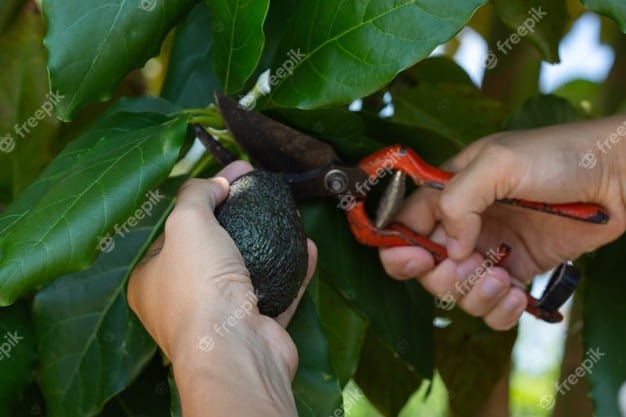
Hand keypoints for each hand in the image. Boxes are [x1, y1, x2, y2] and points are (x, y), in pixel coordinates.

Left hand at [127, 161, 316, 416]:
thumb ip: (196, 195)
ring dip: (268, 241)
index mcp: (152, 279)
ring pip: (246, 269)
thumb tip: (214, 184)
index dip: (205, 196)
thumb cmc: (198, 284)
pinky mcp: (256, 326)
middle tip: (259, 186)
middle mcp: (182, 301)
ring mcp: (221, 317)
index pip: (176, 230)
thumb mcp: (186, 223)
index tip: (234, 174)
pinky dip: (291, 268)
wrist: (235, 347)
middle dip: (238, 215)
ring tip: (286, 212)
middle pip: (213, 246)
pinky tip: (307, 247)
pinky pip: (276, 290)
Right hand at [380, 116, 625, 328]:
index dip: (399, 248)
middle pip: (425, 268)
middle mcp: (463, 224)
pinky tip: (519, 295)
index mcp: (448, 191)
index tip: (419, 258)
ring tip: (504, 280)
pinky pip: (492, 306)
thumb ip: (457, 200)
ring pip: (457, 292)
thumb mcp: (498, 162)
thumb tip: (449, 248)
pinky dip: (499, 311)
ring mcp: (490, 250)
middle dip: (443, 277)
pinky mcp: (517, 271)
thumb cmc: (559, 156)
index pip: (403, 226)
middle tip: (473, 266)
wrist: (618, 177)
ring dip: (475, 295)